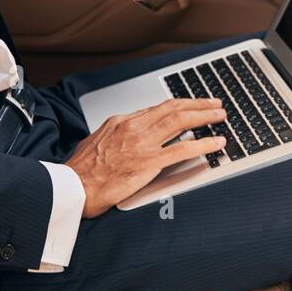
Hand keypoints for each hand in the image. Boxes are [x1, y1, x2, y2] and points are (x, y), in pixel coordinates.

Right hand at [66, 98, 227, 216]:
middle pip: (173, 108)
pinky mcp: (149, 162)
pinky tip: (216, 143)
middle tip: (214, 103)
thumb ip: (114, 135)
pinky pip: (183, 149)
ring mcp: (143, 143)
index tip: (190, 105)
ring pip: (181, 122)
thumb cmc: (80, 171)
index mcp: (121, 121)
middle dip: (197, 104)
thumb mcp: (95, 142)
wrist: (71, 187)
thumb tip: (122, 135)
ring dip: (204, 116)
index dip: (178, 106)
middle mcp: (134, 126)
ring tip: (220, 115)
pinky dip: (204, 144)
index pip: (156, 108)